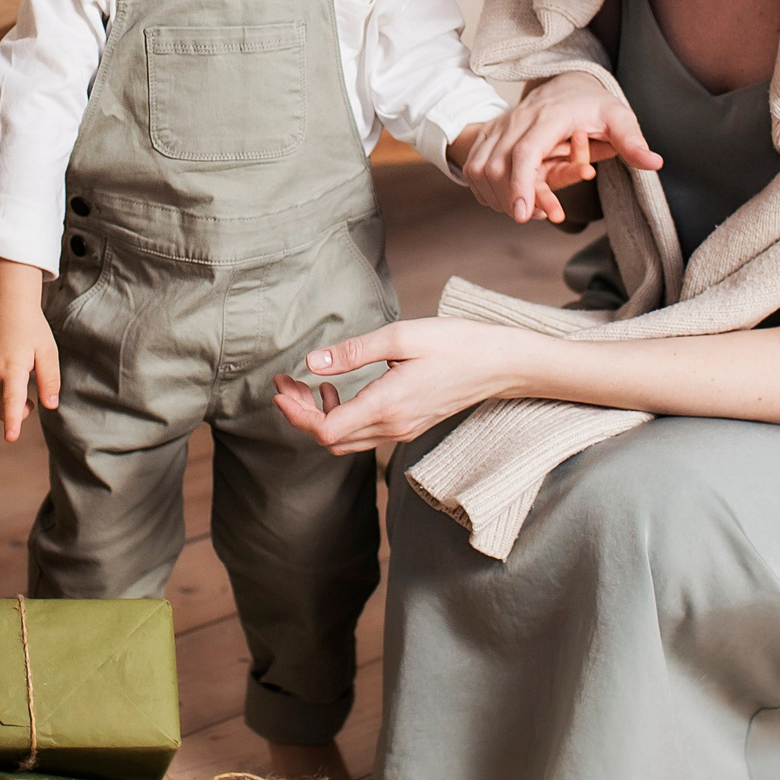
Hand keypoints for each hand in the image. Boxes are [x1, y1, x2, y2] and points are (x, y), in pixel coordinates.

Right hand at [0, 252, 58, 442]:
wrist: (6, 306)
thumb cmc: (31, 329)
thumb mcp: (48, 352)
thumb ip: (50, 380)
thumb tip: (50, 405)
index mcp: (13, 369)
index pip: (11, 401)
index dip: (12, 422)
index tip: (10, 438)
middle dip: (14, 413)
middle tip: (30, 400)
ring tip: (13, 389)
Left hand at [271, 318, 537, 454]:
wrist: (500, 364)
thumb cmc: (455, 344)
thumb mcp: (401, 337)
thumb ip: (354, 352)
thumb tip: (312, 362)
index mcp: (387, 406)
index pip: (326, 429)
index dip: (295, 414)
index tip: (279, 386)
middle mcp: (392, 427)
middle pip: (329, 440)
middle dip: (299, 415)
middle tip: (284, 383)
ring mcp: (401, 431)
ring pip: (344, 442)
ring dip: (317, 419)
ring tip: (303, 386)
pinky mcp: (407, 426)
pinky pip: (362, 436)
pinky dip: (340, 419)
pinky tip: (336, 391)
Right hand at [460, 73, 660, 223]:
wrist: (566, 81)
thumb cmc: (593, 103)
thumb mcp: (618, 116)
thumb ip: (632, 140)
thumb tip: (655, 163)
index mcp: (548, 116)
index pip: (525, 152)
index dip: (521, 184)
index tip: (523, 213)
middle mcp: (518, 119)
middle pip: (497, 164)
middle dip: (506, 197)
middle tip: (524, 218)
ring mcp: (501, 125)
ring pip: (481, 166)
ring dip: (494, 194)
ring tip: (517, 210)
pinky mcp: (491, 132)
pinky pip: (474, 164)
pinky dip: (482, 186)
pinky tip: (500, 199)